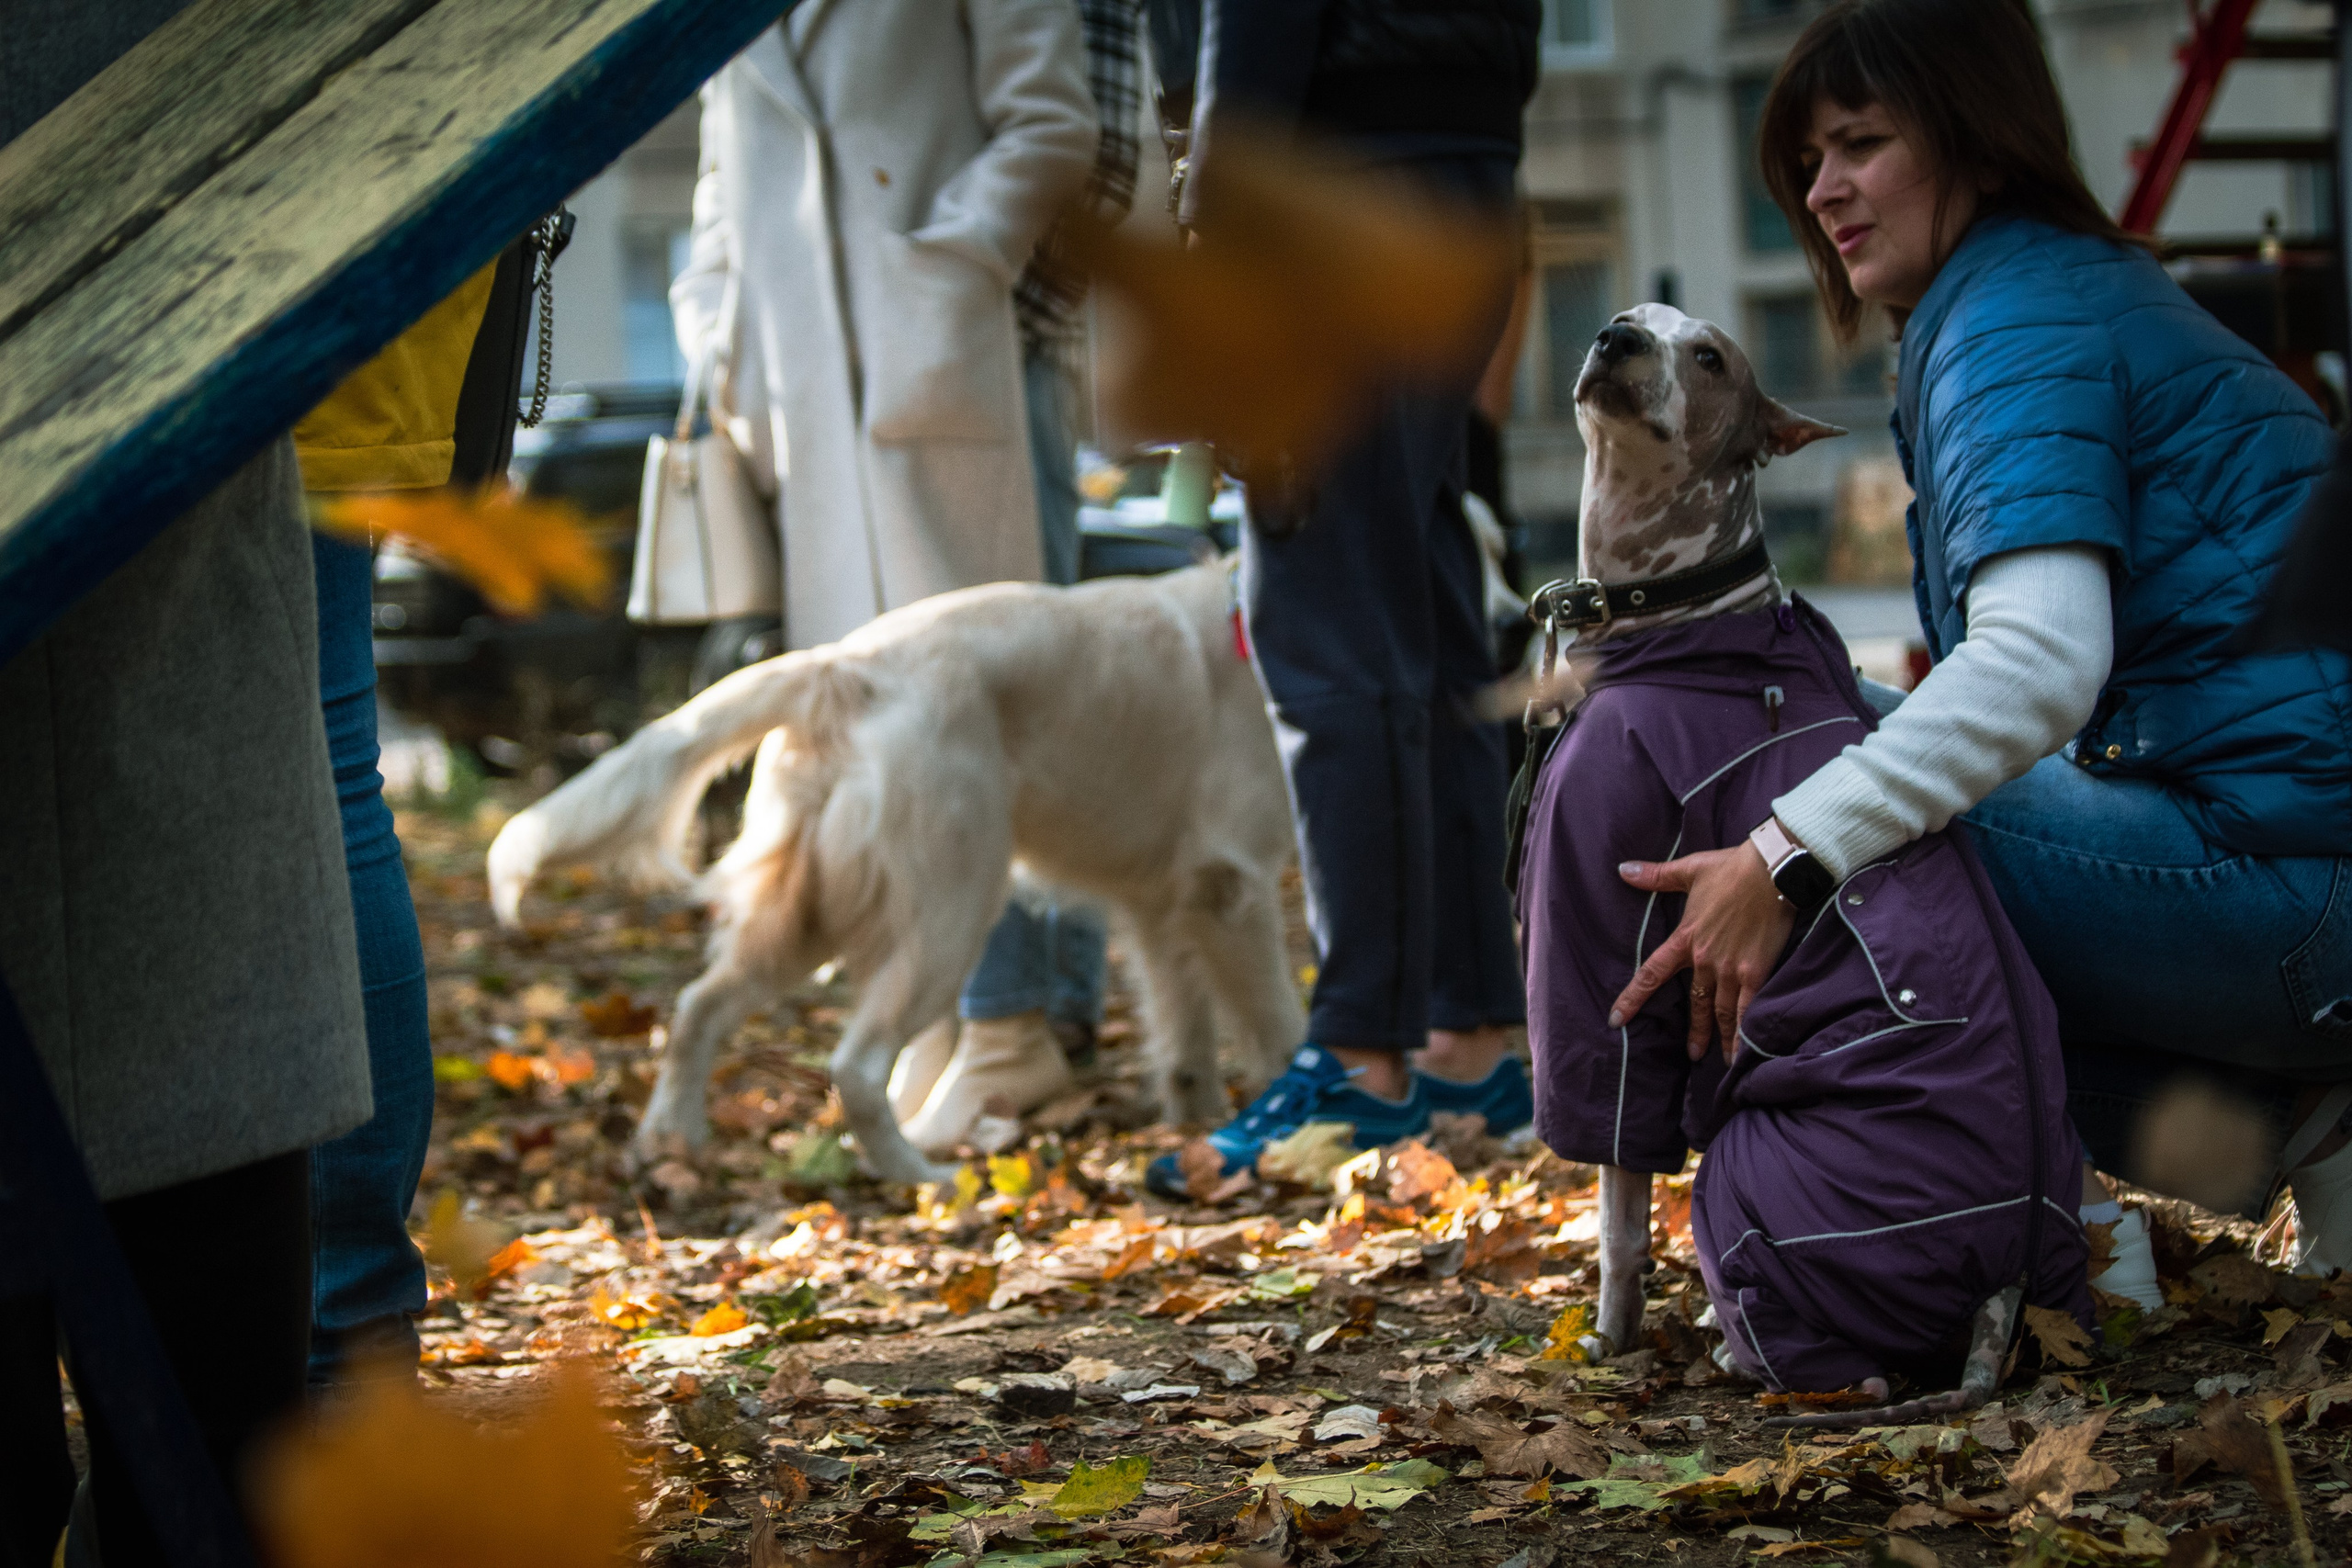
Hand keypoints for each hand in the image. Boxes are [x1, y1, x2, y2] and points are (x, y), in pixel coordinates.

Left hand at [1606, 842, 1794, 1061]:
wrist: (1771, 870)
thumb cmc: (1731, 868)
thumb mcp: (1689, 870)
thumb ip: (1655, 876)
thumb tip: (1622, 869)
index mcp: (1685, 938)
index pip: (1651, 974)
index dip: (1632, 998)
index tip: (1616, 1020)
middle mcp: (1704, 959)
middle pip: (1695, 1002)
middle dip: (1694, 1030)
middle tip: (1691, 1054)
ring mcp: (1730, 969)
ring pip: (1722, 1011)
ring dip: (1720, 1037)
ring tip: (1721, 1060)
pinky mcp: (1756, 972)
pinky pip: (1748, 1009)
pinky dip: (1745, 1033)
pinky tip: (1746, 1052)